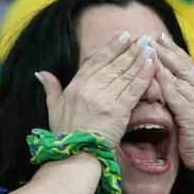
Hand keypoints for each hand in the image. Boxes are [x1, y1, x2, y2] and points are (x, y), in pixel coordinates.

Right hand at [36, 33, 155, 148]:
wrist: (75, 156)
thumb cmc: (65, 136)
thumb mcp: (53, 109)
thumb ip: (50, 88)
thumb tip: (41, 73)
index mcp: (75, 86)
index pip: (96, 61)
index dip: (111, 48)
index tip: (124, 37)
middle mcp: (89, 88)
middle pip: (114, 64)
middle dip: (130, 49)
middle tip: (143, 38)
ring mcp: (104, 98)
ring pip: (125, 73)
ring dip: (139, 58)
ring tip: (151, 46)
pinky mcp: (118, 110)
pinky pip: (134, 88)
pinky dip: (144, 75)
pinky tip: (152, 64)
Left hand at [154, 34, 193, 171]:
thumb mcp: (192, 112)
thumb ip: (183, 97)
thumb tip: (165, 83)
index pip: (189, 64)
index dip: (174, 50)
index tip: (160, 37)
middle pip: (185, 64)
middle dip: (167, 49)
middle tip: (151, 35)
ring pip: (179, 76)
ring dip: (162, 60)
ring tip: (148, 48)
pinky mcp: (193, 113)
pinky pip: (175, 93)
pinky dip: (164, 81)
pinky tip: (153, 71)